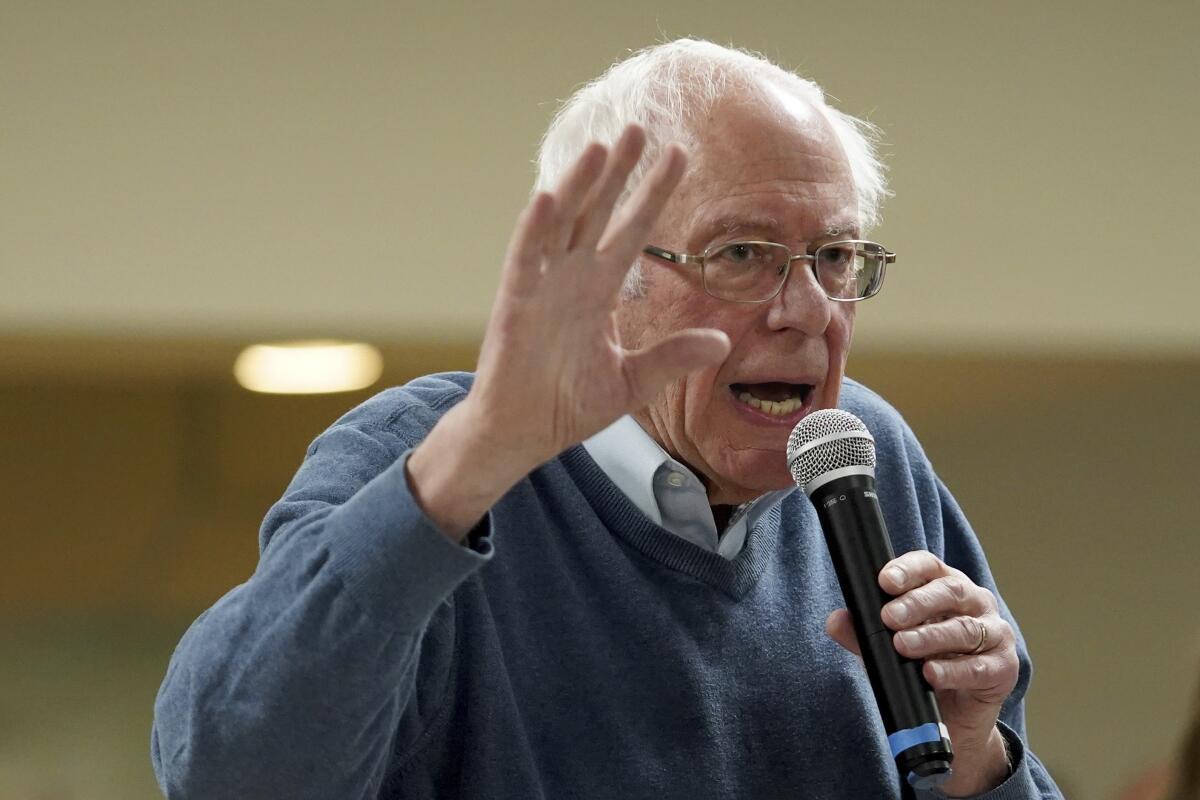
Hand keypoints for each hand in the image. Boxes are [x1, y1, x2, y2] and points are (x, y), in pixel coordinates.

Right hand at [469, 124, 729, 462]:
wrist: (523, 434)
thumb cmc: (568, 405)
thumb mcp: (634, 380)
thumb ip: (673, 356)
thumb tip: (723, 340)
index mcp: (598, 291)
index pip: (631, 231)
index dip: (652, 195)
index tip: (680, 157)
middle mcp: (570, 278)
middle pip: (597, 212)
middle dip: (619, 172)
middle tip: (642, 128)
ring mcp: (541, 286)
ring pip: (561, 223)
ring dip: (578, 185)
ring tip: (601, 146)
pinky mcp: (514, 303)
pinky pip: (524, 258)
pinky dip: (534, 228)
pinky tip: (547, 196)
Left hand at [825, 550, 1016, 796]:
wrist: (954, 716)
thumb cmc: (923, 665)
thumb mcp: (889, 647)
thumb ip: (864, 634)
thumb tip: (836, 621)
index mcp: (946, 586)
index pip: (929, 566)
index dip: (908, 570)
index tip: (884, 581)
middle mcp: (975, 603)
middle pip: (950, 592)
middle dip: (917, 603)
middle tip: (889, 617)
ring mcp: (995, 633)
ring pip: (965, 629)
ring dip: (931, 637)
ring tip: (903, 646)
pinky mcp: (1004, 667)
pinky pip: (980, 667)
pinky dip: (953, 671)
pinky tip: (931, 674)